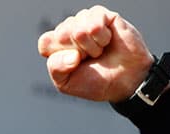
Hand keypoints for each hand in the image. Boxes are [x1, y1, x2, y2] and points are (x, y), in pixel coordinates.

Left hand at [37, 5, 153, 102]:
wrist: (125, 81)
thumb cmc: (96, 81)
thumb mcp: (66, 83)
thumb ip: (56, 68)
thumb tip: (71, 54)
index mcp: (56, 46)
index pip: (45, 42)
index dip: (59, 56)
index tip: (73, 65)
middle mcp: (69, 30)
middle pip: (61, 35)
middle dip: (77, 53)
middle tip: (89, 59)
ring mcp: (85, 20)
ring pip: (77, 29)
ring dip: (91, 47)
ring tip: (100, 51)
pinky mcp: (103, 15)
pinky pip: (94, 23)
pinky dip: (102, 38)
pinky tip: (108, 41)